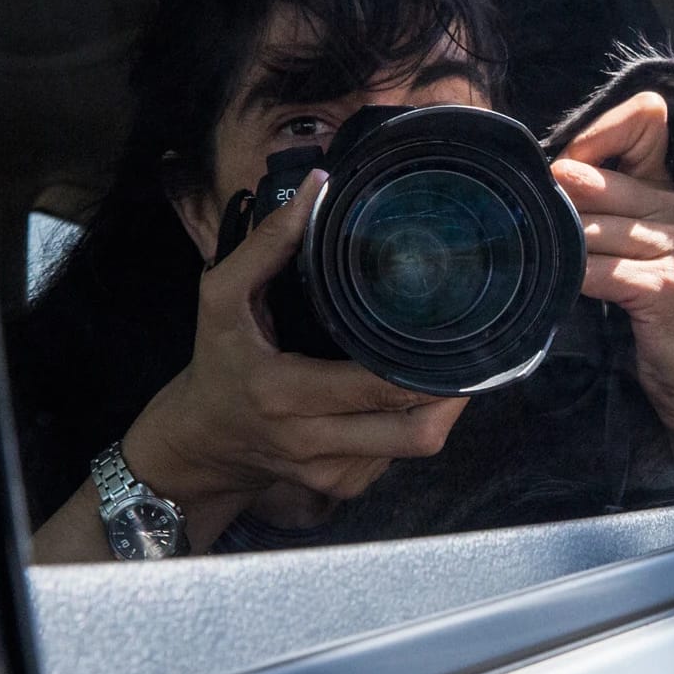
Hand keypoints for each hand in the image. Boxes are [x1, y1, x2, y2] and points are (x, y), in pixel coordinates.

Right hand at [123, 168, 466, 538]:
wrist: (200, 442)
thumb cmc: (217, 364)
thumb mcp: (222, 299)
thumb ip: (267, 243)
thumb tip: (318, 185)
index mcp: (285, 393)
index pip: (378, 388)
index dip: (429, 368)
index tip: (460, 334)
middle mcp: (313, 441)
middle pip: (416, 433)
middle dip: (454, 395)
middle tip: (472, 351)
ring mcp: (332, 473)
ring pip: (415, 448)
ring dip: (438, 410)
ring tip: (445, 366)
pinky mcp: (344, 487)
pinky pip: (399, 459)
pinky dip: (411, 426)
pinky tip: (405, 396)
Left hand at [550, 92, 673, 477]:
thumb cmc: (659, 321)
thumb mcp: (629, 256)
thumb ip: (601, 213)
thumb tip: (549, 176)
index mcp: (670, 191)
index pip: (640, 119)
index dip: (590, 136)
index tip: (557, 177)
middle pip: (591, 177)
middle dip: (554, 206)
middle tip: (529, 234)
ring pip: (586, 227)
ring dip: (558, 252)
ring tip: (540, 270)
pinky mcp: (665, 283)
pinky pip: (594, 269)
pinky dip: (569, 283)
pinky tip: (561, 296)